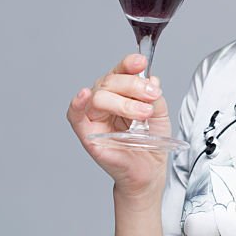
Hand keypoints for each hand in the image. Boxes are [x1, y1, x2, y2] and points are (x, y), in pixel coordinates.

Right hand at [66, 53, 170, 202]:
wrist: (147, 173)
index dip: (128, 64)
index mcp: (121, 93)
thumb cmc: (150, 144)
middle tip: (151, 96)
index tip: (140, 62)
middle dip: (133, 85)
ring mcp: (95, 117)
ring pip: (99, 95)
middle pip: (110, 81)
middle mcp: (105, 102)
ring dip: (123, 101)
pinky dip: (77, 103)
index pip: (120, 72)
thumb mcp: (160, 115)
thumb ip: (154, 96)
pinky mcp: (87, 134)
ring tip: (143, 113)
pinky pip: (75, 115)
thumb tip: (150, 79)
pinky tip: (84, 95)